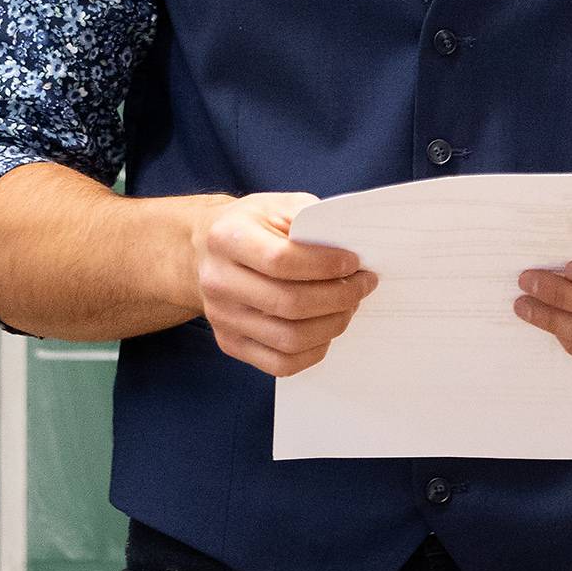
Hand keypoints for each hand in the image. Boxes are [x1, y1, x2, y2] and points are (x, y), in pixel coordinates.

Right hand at [193, 192, 376, 376]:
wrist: (208, 251)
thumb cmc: (253, 226)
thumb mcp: (278, 206)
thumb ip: (311, 221)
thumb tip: (350, 252)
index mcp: (227, 238)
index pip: (281, 261)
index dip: (326, 265)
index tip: (354, 263)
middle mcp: (217, 281)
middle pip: (289, 304)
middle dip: (339, 297)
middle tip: (362, 285)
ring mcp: (222, 318)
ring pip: (289, 339)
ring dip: (332, 324)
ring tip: (349, 305)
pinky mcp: (230, 343)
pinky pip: (281, 364)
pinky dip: (314, 351)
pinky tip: (327, 328)